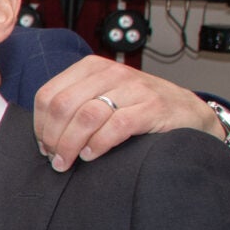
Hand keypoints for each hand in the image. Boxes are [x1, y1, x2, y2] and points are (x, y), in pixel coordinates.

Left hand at [31, 55, 223, 171]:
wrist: (189, 112)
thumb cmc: (140, 108)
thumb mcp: (104, 98)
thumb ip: (76, 107)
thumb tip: (43, 137)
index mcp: (92, 68)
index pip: (49, 95)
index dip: (40, 125)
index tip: (44, 146)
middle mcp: (111, 72)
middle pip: (63, 106)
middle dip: (53, 137)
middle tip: (56, 159)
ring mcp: (134, 88)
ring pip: (86, 116)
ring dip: (71, 145)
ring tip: (68, 162)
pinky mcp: (153, 107)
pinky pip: (116, 126)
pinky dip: (99, 143)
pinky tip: (92, 155)